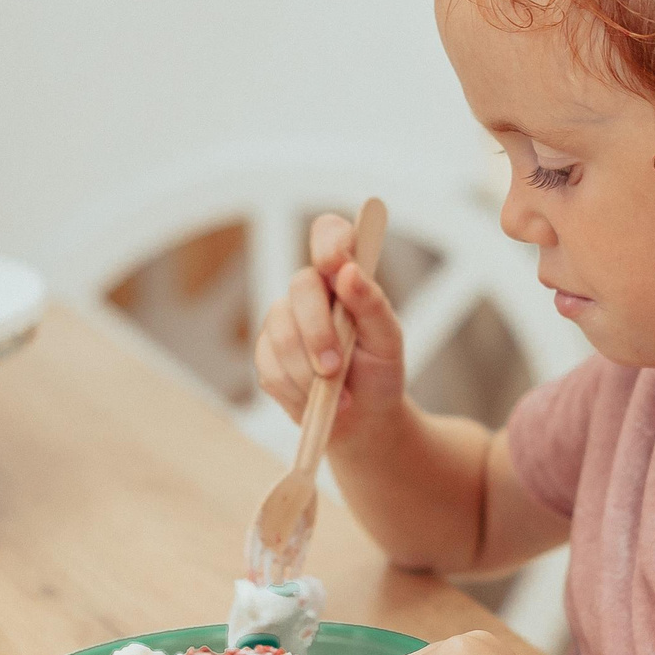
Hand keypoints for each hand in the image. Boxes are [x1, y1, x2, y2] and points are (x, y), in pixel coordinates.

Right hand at [253, 210, 405, 447]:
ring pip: (282, 332)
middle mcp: (310, 292)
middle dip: (319, 332)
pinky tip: (316, 402)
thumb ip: (372, 303)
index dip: (329, 241)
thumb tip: (349, 271)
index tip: (335, 265)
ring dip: (309, 371)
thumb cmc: (379, 371)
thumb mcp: (388, 339)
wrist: (363, 420)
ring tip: (340, 398)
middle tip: (337, 368)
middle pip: (301, 286)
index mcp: (344, 276)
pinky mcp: (267, 355)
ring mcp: (284, 321)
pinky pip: (270, 366)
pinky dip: (296, 391)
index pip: (329, 234)